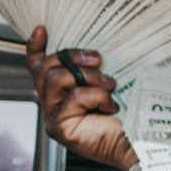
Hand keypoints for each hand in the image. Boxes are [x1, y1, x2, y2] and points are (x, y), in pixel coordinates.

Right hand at [25, 26, 136, 170]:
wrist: (136, 140)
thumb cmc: (125, 113)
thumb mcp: (104, 81)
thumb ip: (89, 68)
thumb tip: (88, 51)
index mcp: (59, 91)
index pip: (37, 67)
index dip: (35, 47)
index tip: (42, 30)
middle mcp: (52, 103)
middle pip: (46, 67)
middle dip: (73, 57)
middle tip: (97, 60)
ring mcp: (52, 116)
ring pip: (56, 78)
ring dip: (89, 77)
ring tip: (108, 87)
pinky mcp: (58, 127)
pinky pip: (74, 96)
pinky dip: (97, 97)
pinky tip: (109, 107)